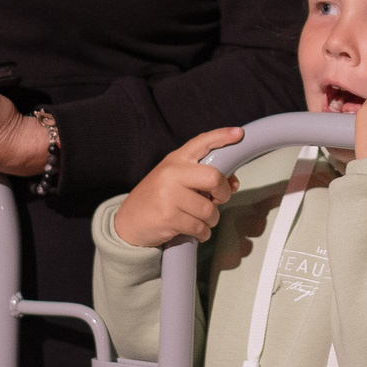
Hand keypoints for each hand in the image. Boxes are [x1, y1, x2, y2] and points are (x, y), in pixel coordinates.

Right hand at [112, 127, 242, 246]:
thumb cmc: (158, 199)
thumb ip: (203, 179)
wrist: (128, 221)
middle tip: (219, 200)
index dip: (222, 136)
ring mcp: (168, 195)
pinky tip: (196, 231)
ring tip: (202, 220)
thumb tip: (233, 183)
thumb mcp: (176, 181)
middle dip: (223, 193)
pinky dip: (203, 233)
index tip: (238, 134)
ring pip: (208, 209)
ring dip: (211, 219)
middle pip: (213, 177)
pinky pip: (199, 227)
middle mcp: (172, 173)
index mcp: (175, 160)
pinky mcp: (168, 217)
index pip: (201, 142)